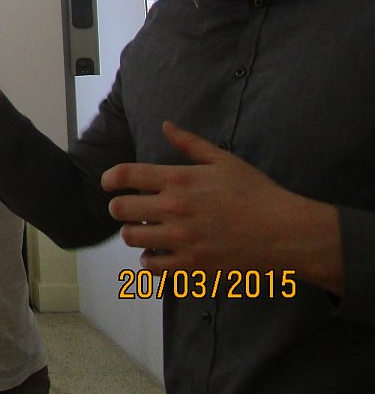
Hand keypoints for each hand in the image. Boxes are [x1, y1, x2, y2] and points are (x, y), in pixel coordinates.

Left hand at [102, 121, 341, 292]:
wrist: (286, 233)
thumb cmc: (256, 192)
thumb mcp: (224, 160)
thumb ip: (190, 144)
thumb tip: (165, 125)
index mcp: (179, 180)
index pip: (125, 175)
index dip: (109, 179)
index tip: (108, 184)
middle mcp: (174, 209)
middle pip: (120, 209)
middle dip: (120, 208)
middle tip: (129, 209)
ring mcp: (181, 240)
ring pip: (131, 238)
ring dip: (133, 233)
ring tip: (145, 231)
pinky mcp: (192, 266)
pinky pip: (152, 268)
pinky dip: (149, 261)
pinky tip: (157, 254)